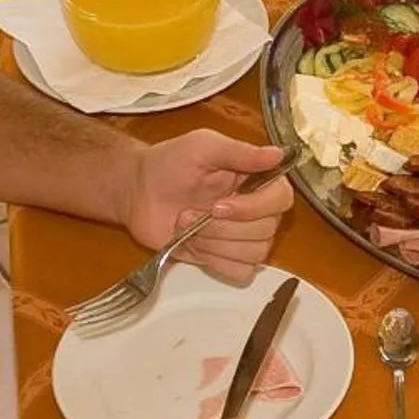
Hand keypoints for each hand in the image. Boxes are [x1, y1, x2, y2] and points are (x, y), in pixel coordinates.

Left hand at [123, 131, 291, 281]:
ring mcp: (241, 236)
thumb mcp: (203, 147)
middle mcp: (255, 209)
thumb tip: (277, 154)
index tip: (220, 205)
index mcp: (256, 179)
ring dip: (215, 243)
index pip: (281, 199)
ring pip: (254, 253)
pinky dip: (217, 262)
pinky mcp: (226, 258)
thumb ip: (240, 152)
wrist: (138, 191)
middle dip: (224, 227)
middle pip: (267, 230)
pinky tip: (196, 246)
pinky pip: (241, 272)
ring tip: (188, 227)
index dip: (255, 208)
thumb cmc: (169, 164)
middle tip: (192, 213)